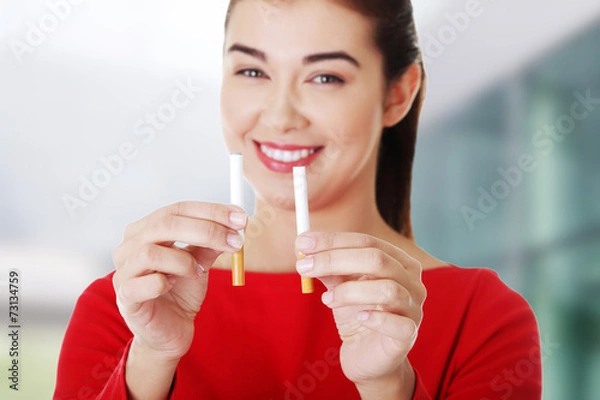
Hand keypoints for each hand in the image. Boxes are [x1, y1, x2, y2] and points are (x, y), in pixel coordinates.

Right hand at [112, 201, 246, 361]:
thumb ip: (211, 244)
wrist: (170, 332)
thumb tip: (235, 226)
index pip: (178, 209)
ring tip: (198, 272)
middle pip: (166, 225)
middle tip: (235, 241)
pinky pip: (145, 283)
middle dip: (206, 230)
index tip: (240, 218)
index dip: (211, 211)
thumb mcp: (201, 263)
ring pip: (151, 252)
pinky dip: (164, 282)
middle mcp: (130, 245)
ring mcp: (123, 270)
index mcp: (147, 229)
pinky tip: (173, 285)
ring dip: (184, 260)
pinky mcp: (125, 296)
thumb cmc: (181, 291)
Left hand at [295, 232, 425, 394]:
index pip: (367, 241)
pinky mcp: (409, 335)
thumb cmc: (357, 314)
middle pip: (377, 260)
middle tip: (304, 266)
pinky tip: (359, 317)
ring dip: (350, 291)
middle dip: (335, 260)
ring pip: (387, 289)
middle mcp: (412, 281)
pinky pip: (398, 324)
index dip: (334, 241)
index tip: (302, 243)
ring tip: (326, 299)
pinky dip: (376, 318)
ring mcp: (414, 308)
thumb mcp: (340, 286)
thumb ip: (328, 268)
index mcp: (398, 261)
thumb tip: (304, 247)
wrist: (367, 357)